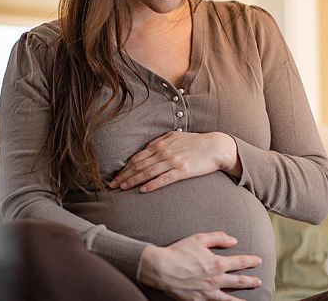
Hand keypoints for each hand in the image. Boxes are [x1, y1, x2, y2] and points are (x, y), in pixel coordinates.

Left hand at [108, 131, 240, 192]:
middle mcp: (164, 152)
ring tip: (122, 188)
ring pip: (148, 172)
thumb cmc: (196, 142)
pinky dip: (152, 184)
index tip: (115, 176)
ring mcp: (173, 161)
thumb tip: (148, 147)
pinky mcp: (183, 171)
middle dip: (123, 175)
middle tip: (111, 185)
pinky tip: (143, 190)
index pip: (137, 157)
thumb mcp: (175, 136)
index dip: (124, 167)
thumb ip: (161, 142)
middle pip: (138, 165)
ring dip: (133, 180)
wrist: (216, 146)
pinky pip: (164, 179)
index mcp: (160, 144)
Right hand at [139, 232, 262, 300]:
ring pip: (230, 298)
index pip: (240, 262)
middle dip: (251, 281)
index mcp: (217, 263)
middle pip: (239, 281)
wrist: (161, 268)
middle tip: (259, 282)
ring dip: (242, 299)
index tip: (258, 261)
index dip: (251, 261)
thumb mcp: (199, 239)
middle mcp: (216, 279)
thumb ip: (218, 238)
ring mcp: (208, 292)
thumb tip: (234, 240)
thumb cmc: (179, 251)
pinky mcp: (199, 300)